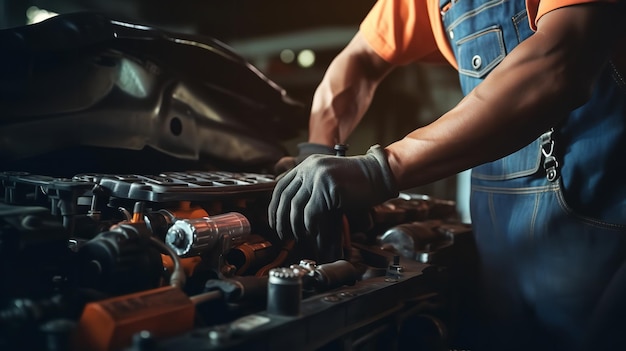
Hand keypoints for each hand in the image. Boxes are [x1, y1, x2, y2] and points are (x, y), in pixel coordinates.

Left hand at [268, 144, 397, 240]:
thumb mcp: (330, 180)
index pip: (282, 186)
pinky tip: (312, 232)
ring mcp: (318, 177)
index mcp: (308, 164)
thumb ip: (312, 189)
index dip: (275, 206)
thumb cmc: (358, 182)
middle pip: (285, 197)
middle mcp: (310, 168)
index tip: (275, 221)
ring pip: (296, 207)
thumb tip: (294, 213)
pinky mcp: (328, 188)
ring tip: (298, 236)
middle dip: (280, 219)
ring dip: (295, 226)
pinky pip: (311, 212)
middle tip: (282, 234)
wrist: (380, 174)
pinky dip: (309, 226)